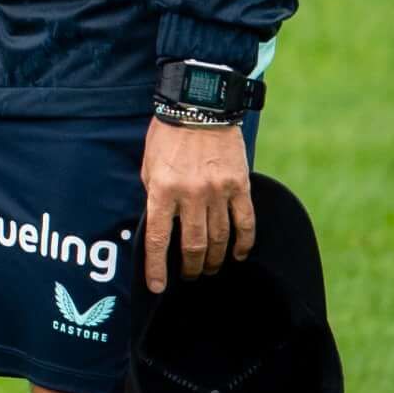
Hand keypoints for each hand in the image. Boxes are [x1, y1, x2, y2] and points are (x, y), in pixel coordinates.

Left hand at [137, 118, 256, 287]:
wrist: (200, 106)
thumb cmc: (167, 136)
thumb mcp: (148, 165)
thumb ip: (154, 195)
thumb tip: (161, 224)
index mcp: (161, 190)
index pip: (157, 239)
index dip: (157, 268)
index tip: (158, 287)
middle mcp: (190, 195)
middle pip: (192, 245)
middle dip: (189, 267)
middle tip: (189, 276)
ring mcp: (218, 191)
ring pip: (219, 238)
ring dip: (213, 259)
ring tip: (209, 269)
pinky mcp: (240, 185)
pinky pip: (245, 222)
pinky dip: (243, 243)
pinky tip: (240, 255)